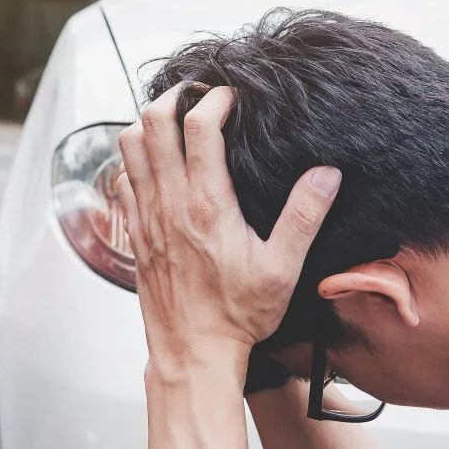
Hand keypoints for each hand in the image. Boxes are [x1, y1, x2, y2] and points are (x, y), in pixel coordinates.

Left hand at [115, 85, 340, 372]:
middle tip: (197, 96)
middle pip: (153, 123)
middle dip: (175, 97)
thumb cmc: (236, 316)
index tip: (232, 97)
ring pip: (129, 145)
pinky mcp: (134, 232)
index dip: (215, 99)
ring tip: (174, 120)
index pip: (199, 127)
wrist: (192, 353)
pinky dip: (133, 158)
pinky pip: (121, 178)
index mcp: (207, 205)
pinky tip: (156, 163)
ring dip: (148, 123)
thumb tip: (326, 174)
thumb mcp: (282, 268)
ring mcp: (146, 216)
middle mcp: (169, 203)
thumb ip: (304, 216)